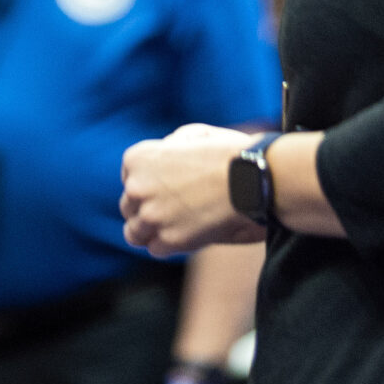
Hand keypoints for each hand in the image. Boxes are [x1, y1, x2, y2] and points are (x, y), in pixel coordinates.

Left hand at [121, 124, 267, 255]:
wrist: (253, 179)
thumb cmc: (230, 154)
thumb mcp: (194, 135)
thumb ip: (171, 147)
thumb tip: (166, 158)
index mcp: (136, 158)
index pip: (130, 179)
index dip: (150, 185)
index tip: (169, 189)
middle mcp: (136, 187)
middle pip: (129, 206)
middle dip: (147, 208)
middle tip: (172, 210)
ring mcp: (151, 215)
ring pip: (134, 232)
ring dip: (151, 231)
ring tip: (176, 227)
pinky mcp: (170, 239)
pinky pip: (156, 248)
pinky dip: (169, 245)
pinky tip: (186, 236)